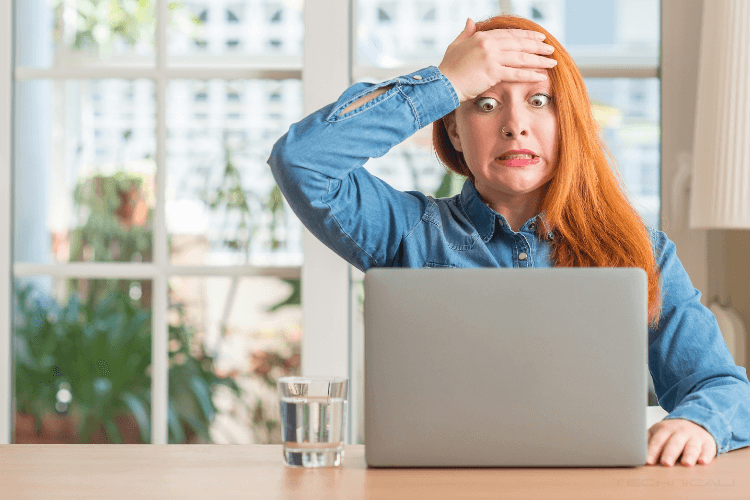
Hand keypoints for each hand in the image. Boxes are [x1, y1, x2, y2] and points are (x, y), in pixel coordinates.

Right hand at [437, 18, 556, 102]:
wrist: (442, 83)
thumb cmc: (448, 67)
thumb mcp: (456, 45)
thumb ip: (465, 32)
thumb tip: (470, 20)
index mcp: (482, 36)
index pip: (510, 34)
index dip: (526, 36)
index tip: (539, 37)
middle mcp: (489, 44)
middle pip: (519, 44)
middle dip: (537, 46)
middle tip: (551, 49)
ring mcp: (491, 58)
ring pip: (521, 57)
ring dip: (538, 60)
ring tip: (552, 62)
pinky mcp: (492, 72)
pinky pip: (515, 73)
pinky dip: (529, 74)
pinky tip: (541, 76)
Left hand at [647, 418, 716, 465]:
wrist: (696, 421)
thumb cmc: (673, 432)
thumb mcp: (658, 432)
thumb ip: (648, 440)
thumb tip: (634, 450)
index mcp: (665, 429)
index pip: (657, 441)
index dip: (652, 451)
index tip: (648, 461)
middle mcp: (680, 432)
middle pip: (674, 443)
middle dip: (669, 454)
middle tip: (665, 463)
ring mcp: (695, 437)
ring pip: (692, 446)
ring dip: (689, 455)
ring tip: (686, 464)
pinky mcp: (708, 443)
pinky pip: (708, 449)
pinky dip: (706, 456)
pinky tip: (703, 462)